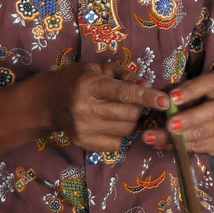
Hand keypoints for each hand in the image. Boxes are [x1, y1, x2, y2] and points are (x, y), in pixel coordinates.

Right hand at [43, 61, 167, 150]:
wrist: (48, 101)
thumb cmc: (79, 79)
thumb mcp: (100, 68)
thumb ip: (126, 75)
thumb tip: (148, 86)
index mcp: (89, 85)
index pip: (123, 93)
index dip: (147, 97)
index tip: (165, 101)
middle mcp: (84, 109)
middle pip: (129, 115)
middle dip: (141, 108)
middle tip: (139, 102)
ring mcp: (83, 129)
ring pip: (126, 130)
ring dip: (133, 121)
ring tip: (124, 110)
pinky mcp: (83, 143)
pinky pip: (117, 144)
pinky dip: (122, 134)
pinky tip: (113, 123)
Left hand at [141, 70, 213, 158]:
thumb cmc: (199, 97)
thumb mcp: (190, 89)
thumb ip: (176, 93)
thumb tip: (161, 102)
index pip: (209, 83)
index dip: (191, 90)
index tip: (171, 98)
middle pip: (212, 111)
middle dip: (189, 119)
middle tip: (169, 125)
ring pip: (205, 132)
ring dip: (179, 137)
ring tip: (156, 138)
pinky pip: (201, 146)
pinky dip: (180, 146)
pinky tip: (163, 144)